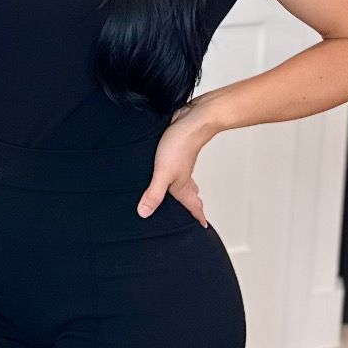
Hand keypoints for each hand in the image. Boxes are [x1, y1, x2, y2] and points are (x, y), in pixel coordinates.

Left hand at [136, 105, 216, 224]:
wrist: (192, 120)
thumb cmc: (180, 145)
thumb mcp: (163, 173)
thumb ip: (154, 193)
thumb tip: (144, 213)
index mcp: (182, 185)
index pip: (193, 205)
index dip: (198, 217)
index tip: (203, 226)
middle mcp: (183, 176)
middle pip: (191, 195)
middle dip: (193, 206)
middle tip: (195, 215)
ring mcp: (180, 164)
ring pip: (185, 182)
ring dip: (185, 191)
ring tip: (181, 196)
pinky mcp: (176, 152)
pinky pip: (178, 169)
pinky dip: (177, 175)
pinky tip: (169, 170)